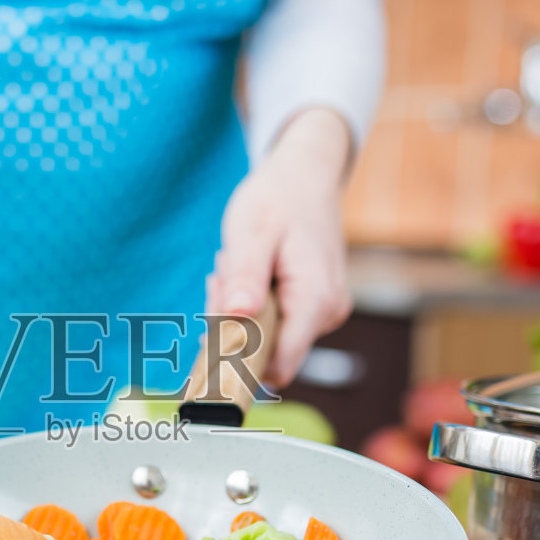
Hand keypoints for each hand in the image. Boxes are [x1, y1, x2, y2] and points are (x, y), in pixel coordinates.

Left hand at [209, 107, 353, 388]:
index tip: (211, 329)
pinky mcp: (315, 308)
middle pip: (267, 352)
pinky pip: (276, 323)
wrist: (306, 175)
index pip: (279, 365)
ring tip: (235, 268)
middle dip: (233, 324)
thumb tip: (238, 316)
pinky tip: (247, 274)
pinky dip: (252, 304)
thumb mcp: (252, 231)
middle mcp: (328, 314)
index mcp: (315, 300)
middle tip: (222, 279)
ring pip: (268, 338)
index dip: (240, 361)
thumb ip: (246, 276)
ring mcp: (325, 312)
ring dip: (240, 311)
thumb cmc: (278, 198)